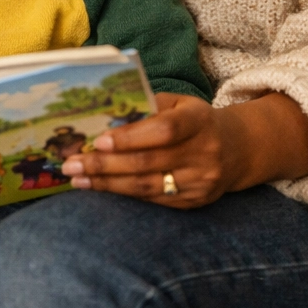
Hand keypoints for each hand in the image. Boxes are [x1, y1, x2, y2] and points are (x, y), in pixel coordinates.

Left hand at [61, 92, 307, 207]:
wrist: (236, 149)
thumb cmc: (194, 120)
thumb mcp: (179, 104)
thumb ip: (147, 106)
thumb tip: (104, 116)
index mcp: (199, 120)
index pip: (164, 130)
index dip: (130, 137)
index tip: (98, 140)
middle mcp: (204, 153)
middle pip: (148, 163)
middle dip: (104, 164)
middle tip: (71, 164)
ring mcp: (201, 182)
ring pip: (147, 187)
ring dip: (106, 184)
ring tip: (77, 179)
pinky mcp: (194, 203)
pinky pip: (153, 200)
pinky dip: (122, 194)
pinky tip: (99, 188)